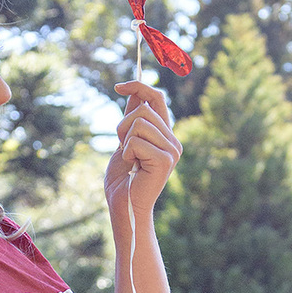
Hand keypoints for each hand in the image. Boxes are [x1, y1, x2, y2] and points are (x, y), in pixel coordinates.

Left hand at [105, 82, 181, 218]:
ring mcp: (172, 150)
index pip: (156, 98)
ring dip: (125, 140)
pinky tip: (133, 168)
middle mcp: (173, 141)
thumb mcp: (124, 142)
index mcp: (165, 135)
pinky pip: (136, 141)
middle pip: (143, 109)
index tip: (119, 86)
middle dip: (123, 126)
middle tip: (123, 148)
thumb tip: (135, 92)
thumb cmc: (122, 180)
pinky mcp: (165, 160)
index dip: (138, 86)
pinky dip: (127, 153)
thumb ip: (131, 120)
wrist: (124, 206)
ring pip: (139, 122)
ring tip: (130, 159)